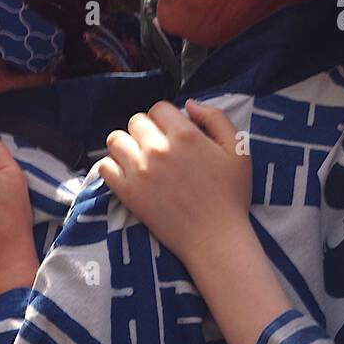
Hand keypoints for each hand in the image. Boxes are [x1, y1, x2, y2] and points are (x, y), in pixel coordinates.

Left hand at [99, 99, 251, 263]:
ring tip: (140, 158)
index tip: (173, 134)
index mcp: (185, 135)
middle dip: (146, 130)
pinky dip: (112, 167)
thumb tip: (189, 105)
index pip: (159, 109)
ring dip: (126, 145)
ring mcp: (139, 171)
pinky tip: (127, 174)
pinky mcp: (127, 193)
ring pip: (115, 140)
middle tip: (158, 148)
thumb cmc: (230, 196)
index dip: (166, 119)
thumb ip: (216, 118)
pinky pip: (104, 167)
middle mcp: (158, 149)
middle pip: (135, 121)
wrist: (215, 238)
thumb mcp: (239, 150)